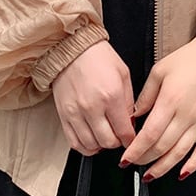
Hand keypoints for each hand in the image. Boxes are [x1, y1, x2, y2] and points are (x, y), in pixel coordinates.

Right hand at [51, 40, 135, 155]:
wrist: (71, 48)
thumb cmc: (97, 57)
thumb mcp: (123, 74)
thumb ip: (129, 101)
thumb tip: (131, 122)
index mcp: (111, 96)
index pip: (124, 131)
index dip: (131, 139)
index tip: (132, 138)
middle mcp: (92, 107)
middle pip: (108, 142)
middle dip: (117, 142)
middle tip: (119, 135)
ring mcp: (75, 113)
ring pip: (91, 145)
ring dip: (101, 145)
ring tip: (105, 137)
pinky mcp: (63, 115)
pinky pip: (74, 142)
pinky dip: (85, 147)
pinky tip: (91, 140)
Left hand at [122, 15, 195, 178]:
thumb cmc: (188, 59)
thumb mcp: (159, 71)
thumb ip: (145, 96)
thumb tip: (133, 116)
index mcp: (171, 101)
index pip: (150, 134)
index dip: (136, 150)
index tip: (124, 159)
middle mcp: (187, 115)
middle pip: (163, 147)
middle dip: (145, 159)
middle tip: (132, 164)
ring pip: (181, 153)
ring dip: (164, 167)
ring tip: (149, 175)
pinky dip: (193, 164)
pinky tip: (182, 174)